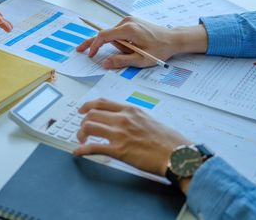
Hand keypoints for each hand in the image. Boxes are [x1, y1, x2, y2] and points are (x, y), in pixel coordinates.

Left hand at [73, 99, 191, 176]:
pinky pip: (93, 147)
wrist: (177, 154)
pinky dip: (81, 150)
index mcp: (130, 110)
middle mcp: (123, 119)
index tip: (82, 110)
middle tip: (82, 130)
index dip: (87, 105)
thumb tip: (123, 121)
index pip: (102, 102)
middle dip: (83, 122)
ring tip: (82, 141)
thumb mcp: (149, 119)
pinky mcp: (119, 151)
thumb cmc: (168, 140)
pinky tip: (78, 152)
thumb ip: (133, 117)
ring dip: (81, 134)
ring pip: (89, 127)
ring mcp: (120, 134)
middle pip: (92, 114)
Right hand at [76, 17, 207, 68]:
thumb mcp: (141, 59)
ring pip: (113, 35)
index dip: (94, 45)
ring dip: (118, 46)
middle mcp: (126, 21)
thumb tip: (104, 63)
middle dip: (98, 45)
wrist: (173, 38)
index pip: (104, 35)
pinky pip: (119, 33)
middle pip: (106, 34)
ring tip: (134, 52)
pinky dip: (121, 42)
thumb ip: (121, 61)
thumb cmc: (159, 49)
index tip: (89, 55)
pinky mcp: (131, 22)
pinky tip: (133, 47)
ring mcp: (129, 20)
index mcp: (128, 29)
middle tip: (80, 50)